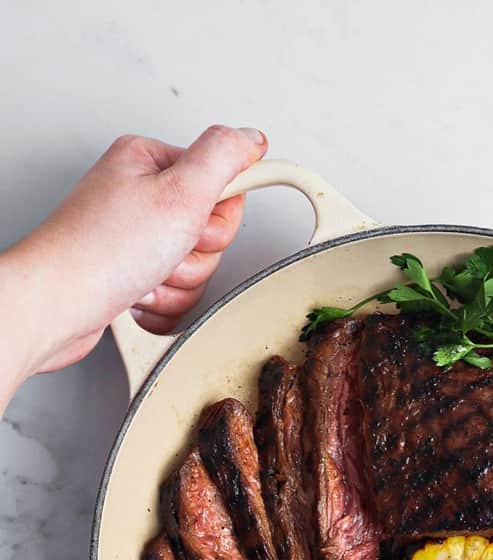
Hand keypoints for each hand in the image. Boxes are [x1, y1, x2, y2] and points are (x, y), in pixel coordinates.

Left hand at [0, 124, 266, 402]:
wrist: (59, 305)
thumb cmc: (102, 250)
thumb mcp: (179, 190)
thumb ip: (224, 156)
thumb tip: (251, 138)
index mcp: (150, 163)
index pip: (222, 183)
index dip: (219, 213)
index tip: (198, 222)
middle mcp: (140, 196)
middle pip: (210, 231)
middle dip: (195, 255)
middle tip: (166, 250)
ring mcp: (135, 238)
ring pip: (194, 268)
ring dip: (178, 283)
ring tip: (147, 274)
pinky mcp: (132, 274)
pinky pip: (174, 293)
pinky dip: (162, 302)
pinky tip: (138, 292)